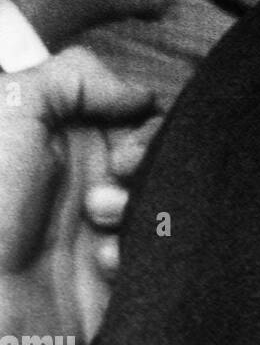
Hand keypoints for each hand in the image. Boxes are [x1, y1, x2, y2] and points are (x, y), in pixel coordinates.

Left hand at [0, 49, 156, 344]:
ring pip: (160, 197)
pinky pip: (153, 251)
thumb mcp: (14, 108)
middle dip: (146, 157)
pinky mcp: (114, 270)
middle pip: (154, 150)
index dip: (142, 113)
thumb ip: (75, 75)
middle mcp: (86, 175)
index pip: (132, 107)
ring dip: (138, 205)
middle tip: (120, 170)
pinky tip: (100, 260)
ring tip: (99, 220)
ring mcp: (101, 223)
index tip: (132, 124)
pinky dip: (133, 252)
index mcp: (66, 135)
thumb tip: (137, 93)